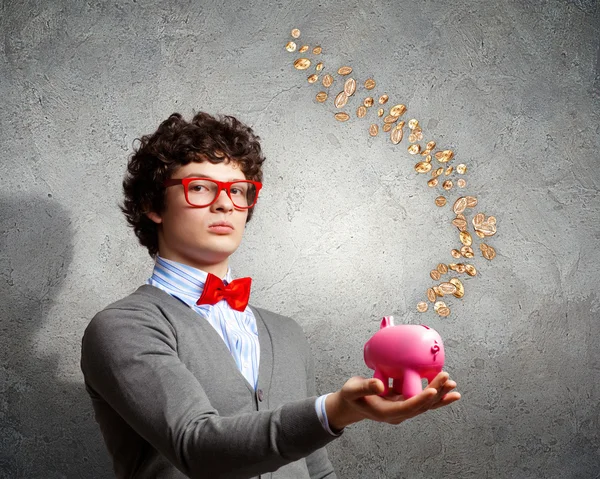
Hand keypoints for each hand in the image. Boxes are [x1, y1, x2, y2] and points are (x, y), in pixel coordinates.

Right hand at [325, 371, 459, 430]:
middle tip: (447, 380)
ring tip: (452, 385)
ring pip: (424, 403)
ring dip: (439, 394)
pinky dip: (434, 394)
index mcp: (386, 412)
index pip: (407, 408)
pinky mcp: (404, 401)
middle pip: (420, 405)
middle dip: (435, 394)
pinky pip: (422, 399)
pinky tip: (446, 387)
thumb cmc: (351, 396)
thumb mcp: (352, 391)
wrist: (352, 403)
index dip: (420, 400)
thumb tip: (379, 384)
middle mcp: (398, 413)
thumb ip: (365, 388)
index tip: (432, 391)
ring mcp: (403, 408)